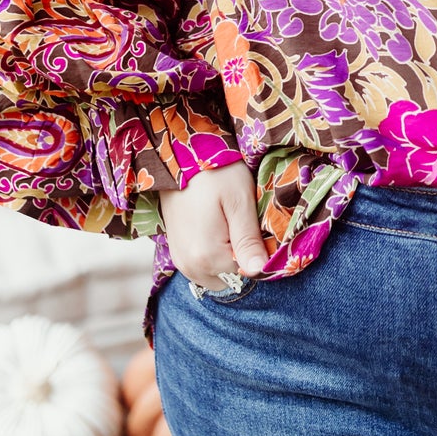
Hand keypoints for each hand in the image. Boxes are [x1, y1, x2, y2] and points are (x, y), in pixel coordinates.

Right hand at [159, 164, 267, 289]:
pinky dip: (214, 255)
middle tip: (241, 224)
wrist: (178, 157)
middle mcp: (190, 267)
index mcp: (207, 257)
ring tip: (228, 225)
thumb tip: (260, 271)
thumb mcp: (240, 202)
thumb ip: (249, 240)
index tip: (256, 227)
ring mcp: (181, 262)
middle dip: (241, 258)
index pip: (247, 273)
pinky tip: (216, 229)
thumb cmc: (214, 173)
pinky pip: (203, 268)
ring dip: (227, 258)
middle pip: (231, 278)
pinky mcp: (177, 254)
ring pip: (218, 275)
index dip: (257, 252)